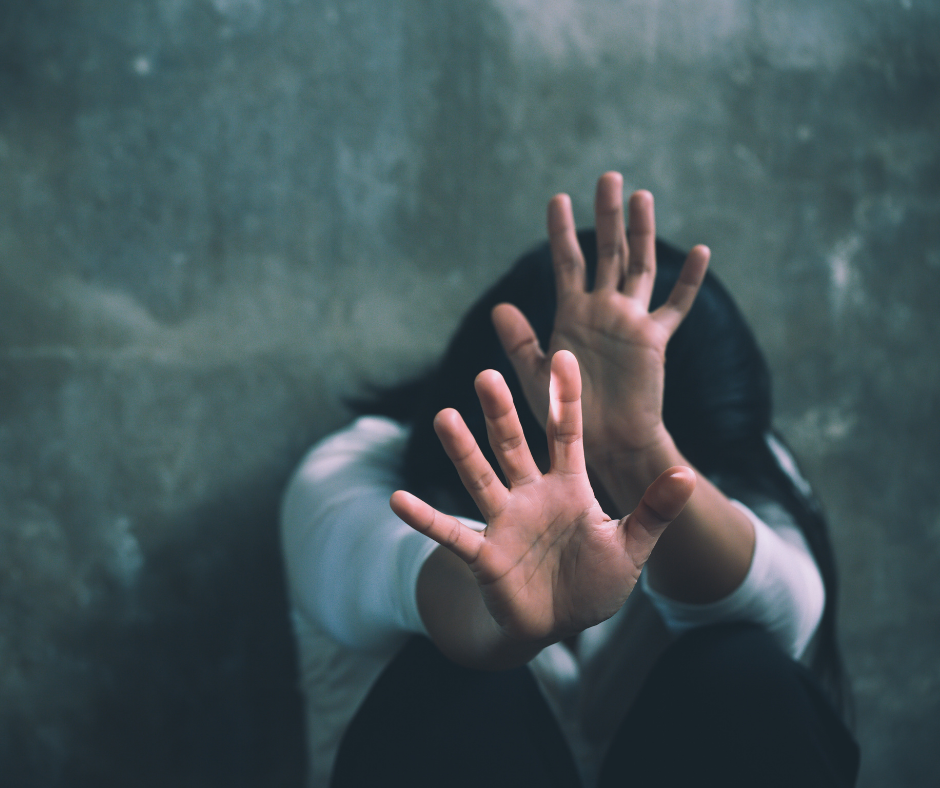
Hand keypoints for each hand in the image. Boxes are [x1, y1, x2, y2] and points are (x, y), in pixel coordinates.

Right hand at [391, 350, 694, 646]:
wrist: (563, 623)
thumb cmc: (596, 580)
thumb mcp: (632, 546)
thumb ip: (654, 511)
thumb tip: (685, 474)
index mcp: (569, 486)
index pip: (566, 434)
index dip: (566, 399)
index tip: (564, 356)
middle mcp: (531, 494)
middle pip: (513, 445)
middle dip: (501, 412)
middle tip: (488, 375)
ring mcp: (504, 521)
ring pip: (480, 478)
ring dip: (462, 450)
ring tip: (443, 416)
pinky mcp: (484, 554)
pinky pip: (451, 533)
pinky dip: (425, 518)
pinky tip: (398, 499)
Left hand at [492, 172, 709, 466]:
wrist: (601, 443)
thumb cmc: (565, 413)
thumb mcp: (535, 375)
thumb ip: (520, 341)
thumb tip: (499, 306)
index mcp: (572, 313)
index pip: (567, 261)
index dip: (562, 230)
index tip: (558, 197)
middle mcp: (603, 310)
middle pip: (607, 251)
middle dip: (607, 215)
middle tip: (608, 177)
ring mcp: (630, 321)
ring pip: (639, 266)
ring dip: (642, 232)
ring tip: (641, 196)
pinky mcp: (653, 339)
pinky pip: (675, 305)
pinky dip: (688, 281)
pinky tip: (700, 251)